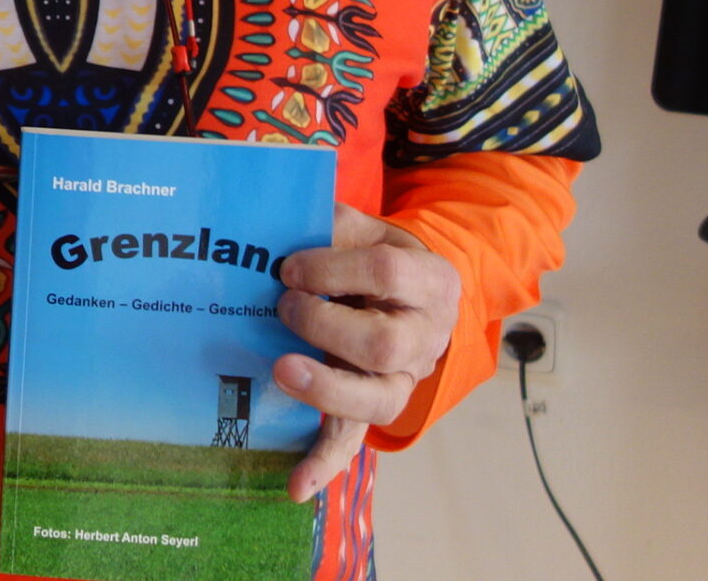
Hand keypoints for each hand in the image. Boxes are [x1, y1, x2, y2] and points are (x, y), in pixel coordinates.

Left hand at [270, 205, 460, 501]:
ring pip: (376, 398)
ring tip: (282, 371)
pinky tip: (293, 486)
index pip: (389, 274)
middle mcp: (426, 336)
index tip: (290, 266)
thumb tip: (276, 221)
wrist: (415, 293)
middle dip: (325, 324)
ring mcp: (405, 379)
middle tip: (283, 306)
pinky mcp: (375, 407)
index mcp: (430, 281)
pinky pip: (353, 441)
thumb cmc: (377, 256)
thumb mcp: (367, 229)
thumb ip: (331, 224)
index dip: (335, 269)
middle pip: (383, 343)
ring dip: (325, 388)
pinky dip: (323, 465)